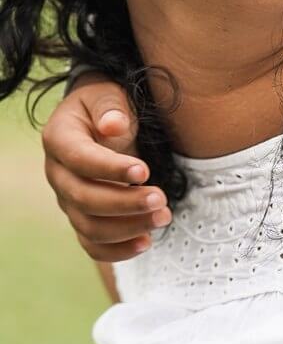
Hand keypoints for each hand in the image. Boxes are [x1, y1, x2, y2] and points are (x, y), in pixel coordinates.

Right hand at [42, 73, 170, 260]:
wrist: (102, 118)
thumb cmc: (107, 105)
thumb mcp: (108, 94)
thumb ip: (110, 107)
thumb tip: (113, 125)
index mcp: (59, 139)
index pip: (80, 160)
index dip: (110, 169)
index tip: (145, 171)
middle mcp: (58, 173)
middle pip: (83, 198)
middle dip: (124, 203)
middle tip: (161, 199)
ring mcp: (68, 199)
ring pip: (89, 226)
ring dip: (127, 228)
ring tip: (163, 217)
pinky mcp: (82, 216)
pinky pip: (92, 243)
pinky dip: (117, 249)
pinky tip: (146, 242)